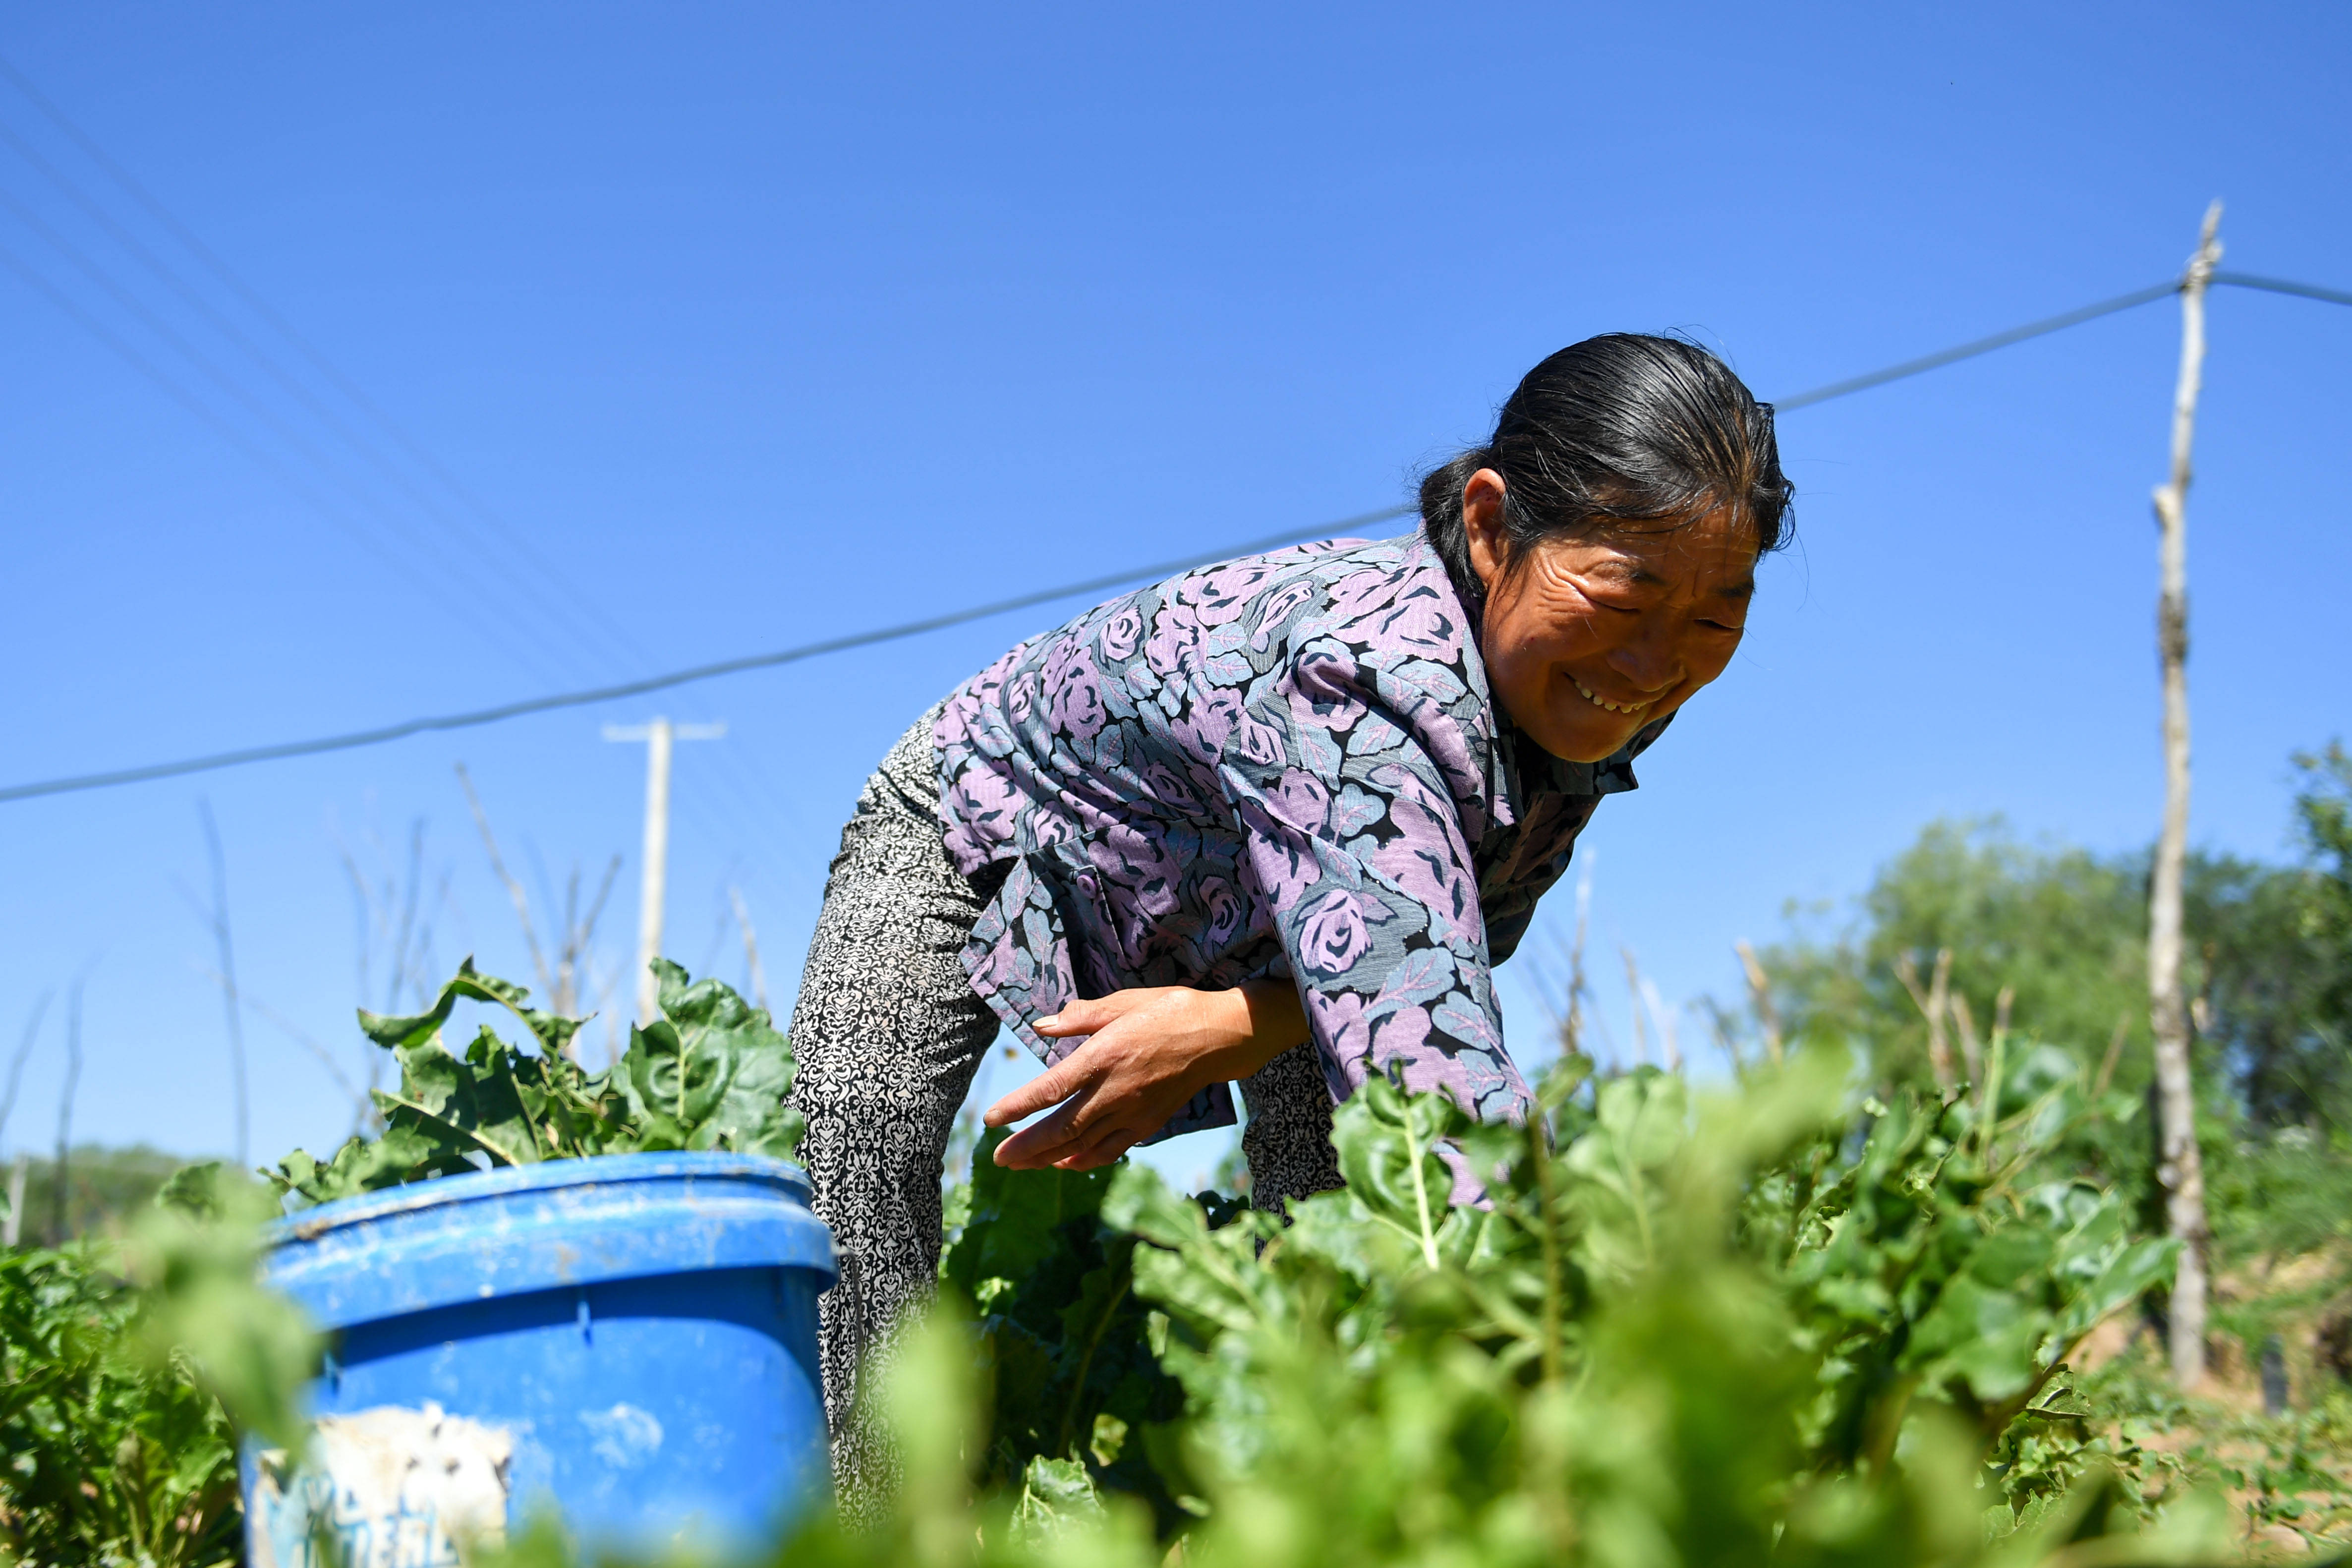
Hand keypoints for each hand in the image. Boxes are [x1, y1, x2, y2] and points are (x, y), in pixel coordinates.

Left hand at [984, 983, 1306, 1170]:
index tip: (991, 1119)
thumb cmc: (1170, 1012)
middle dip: (1026, 1146)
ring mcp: (1133, 1111)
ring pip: (1083, 1144)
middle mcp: (1117, 1089)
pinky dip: (1084, 1161)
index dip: (1019, 1106)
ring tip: (1019, 1164)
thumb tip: (1039, 1025)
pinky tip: (1064, 1164)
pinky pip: (1110, 1149)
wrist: (1220, 1037)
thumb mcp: (1124, 1002)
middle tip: (997, 1158)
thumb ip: (1080, 1017)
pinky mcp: (1148, 1123)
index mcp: (1106, 1055)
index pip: (1052, 1088)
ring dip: (1047, 1158)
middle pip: (1063, 1127)